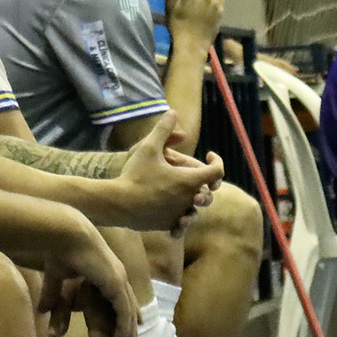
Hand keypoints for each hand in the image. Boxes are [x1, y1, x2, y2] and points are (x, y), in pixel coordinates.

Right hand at [36, 222, 138, 336]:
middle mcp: (116, 276)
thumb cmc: (60, 251)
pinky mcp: (116, 284)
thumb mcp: (56, 278)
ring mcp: (118, 280)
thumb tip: (41, 311)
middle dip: (129, 327)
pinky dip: (124, 327)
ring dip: (128, 333)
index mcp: (105, 272)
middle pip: (126, 307)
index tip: (126, 327)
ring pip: (126, 313)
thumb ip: (52, 295)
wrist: (65, 235)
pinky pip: (123, 311)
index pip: (118, 297)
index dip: (123, 312)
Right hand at [111, 112, 221, 232]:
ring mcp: (179, 214)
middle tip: (192, 173)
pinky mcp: (168, 225)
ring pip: (195, 208)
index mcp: (189, 180)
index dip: (217, 161)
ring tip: (181, 191)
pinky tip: (171, 209)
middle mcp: (189, 199)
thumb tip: (172, 112)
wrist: (118, 203)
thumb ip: (163, 129)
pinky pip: (181, 222)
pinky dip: (180, 215)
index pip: (217, 171)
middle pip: (209, 192)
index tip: (209, 154)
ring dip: (192, 199)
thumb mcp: (148, 147)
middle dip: (204, 182)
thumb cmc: (134, 174)